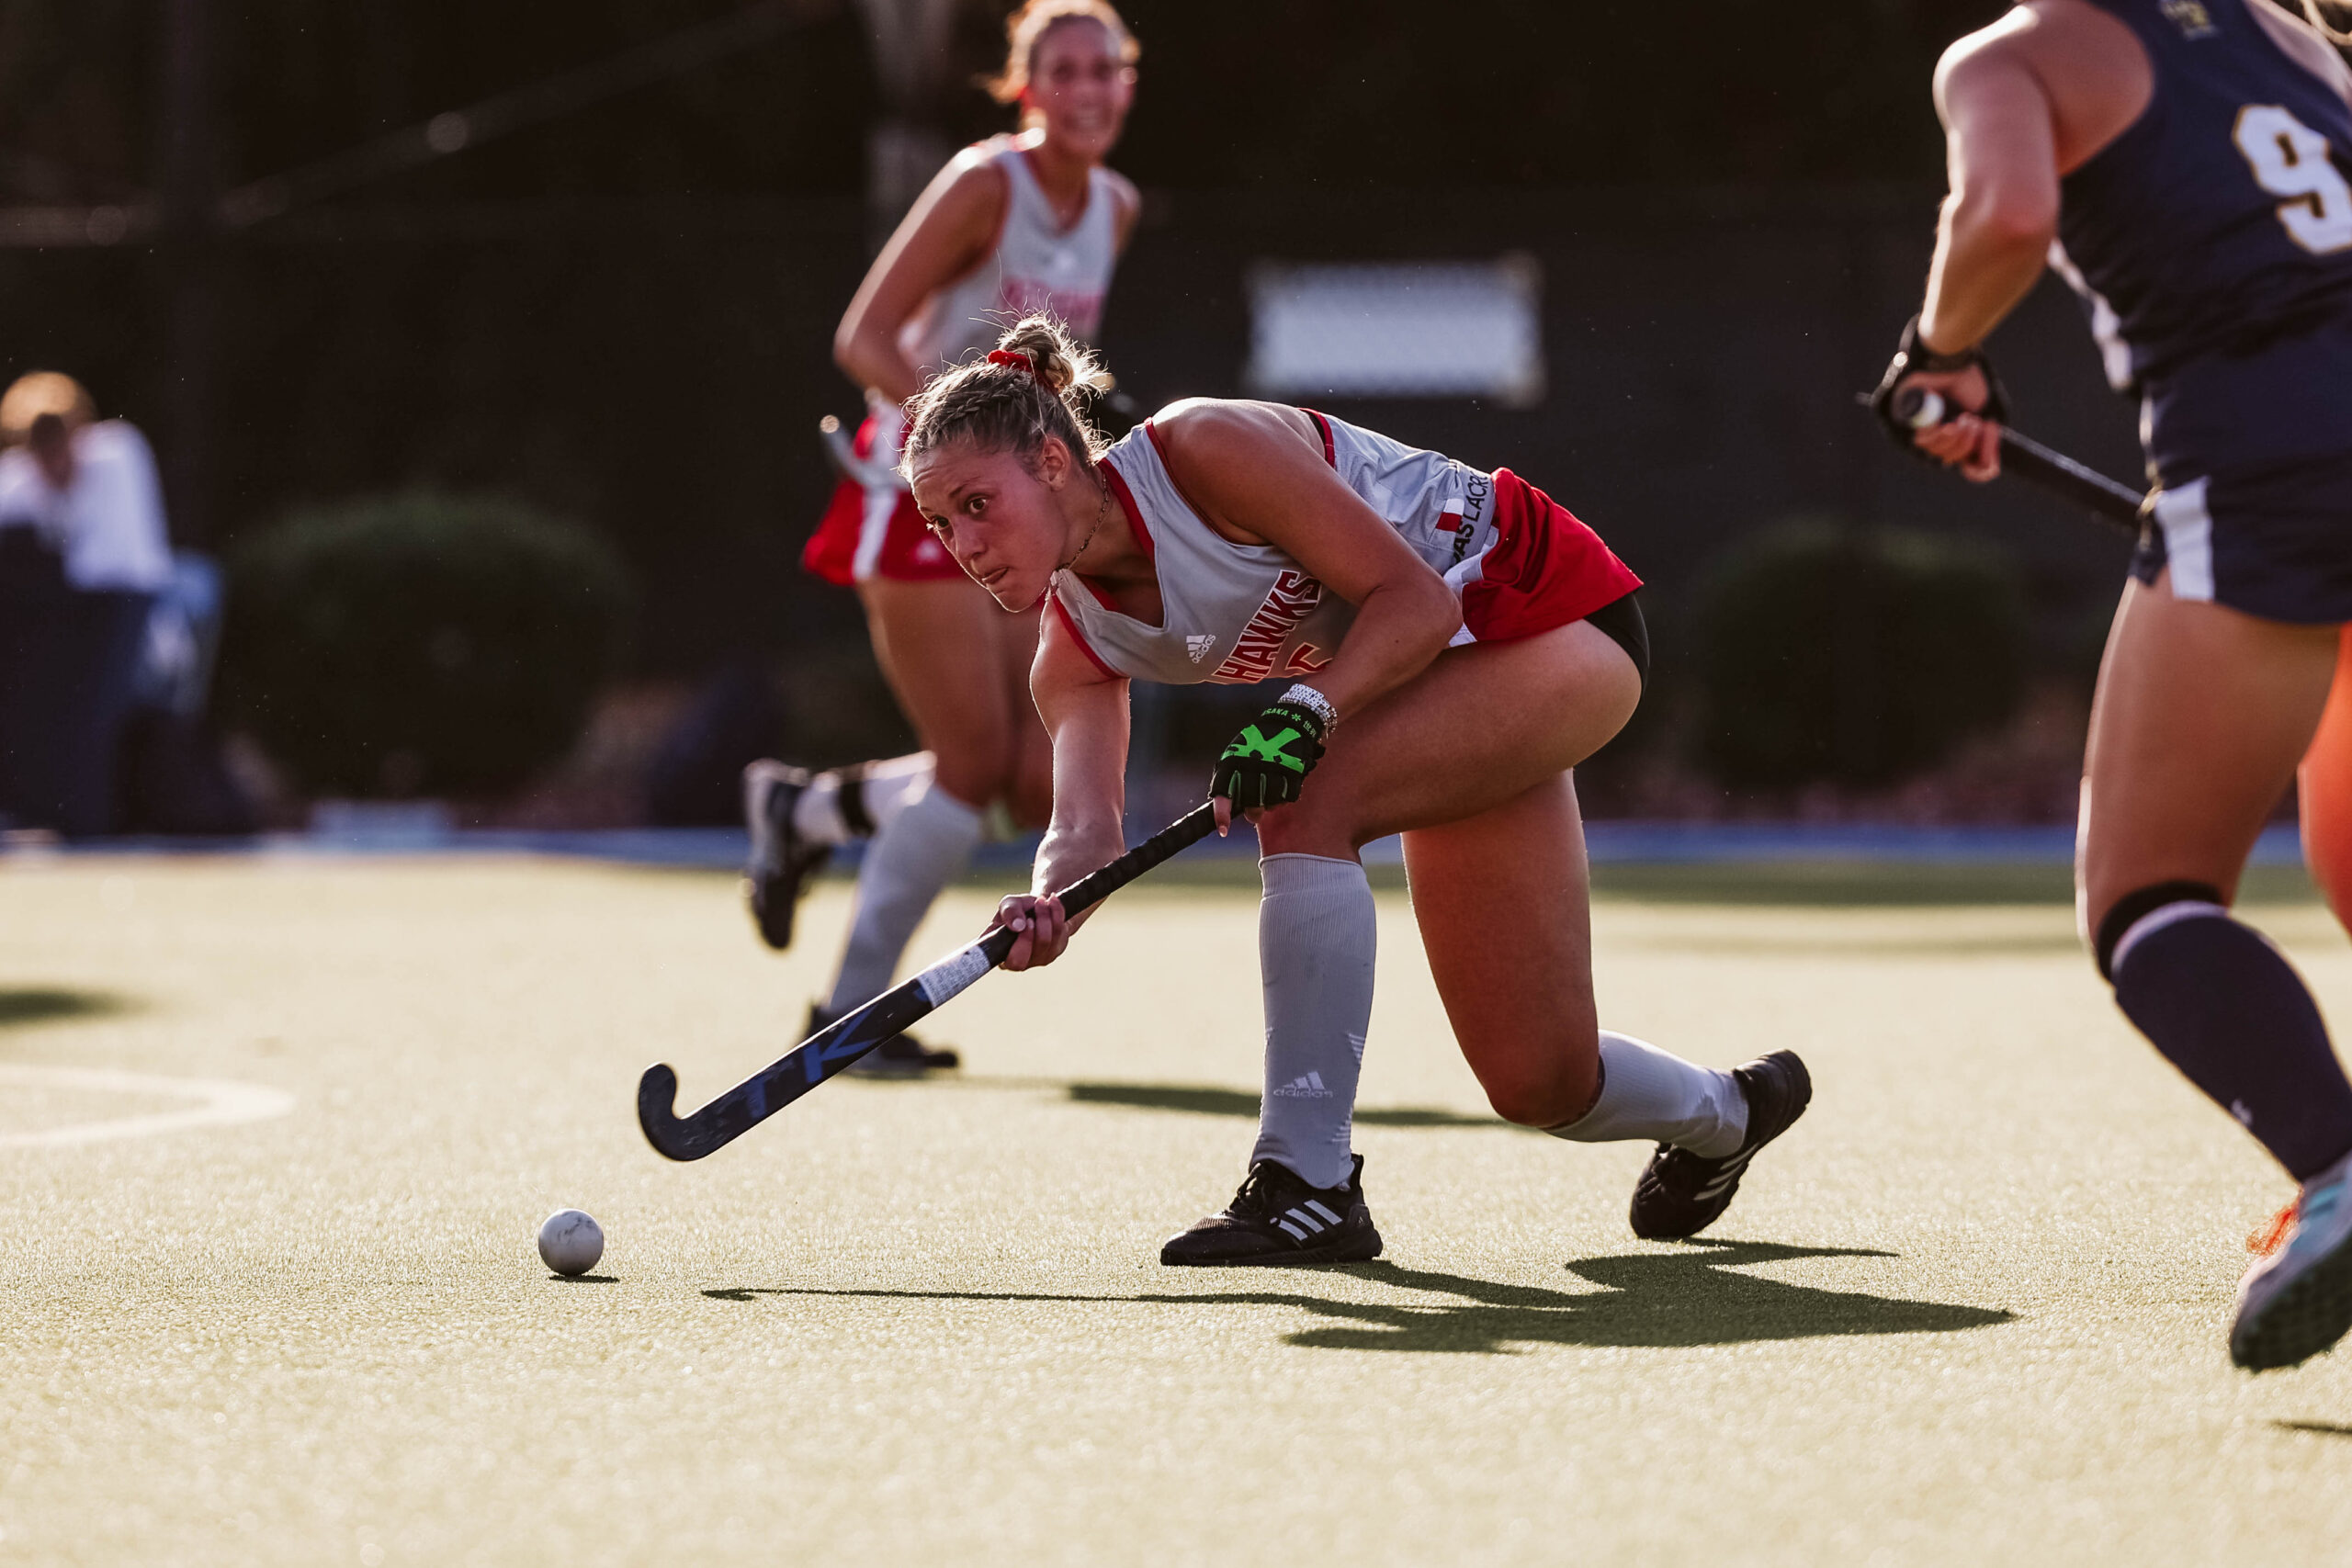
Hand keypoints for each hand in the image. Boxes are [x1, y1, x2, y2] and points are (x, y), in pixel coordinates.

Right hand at [990, 893, 1069, 970]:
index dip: (1002, 952)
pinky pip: (1059, 934)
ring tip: (1041, 901)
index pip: (994, 961)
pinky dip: (1057, 914)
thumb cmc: (1018, 909)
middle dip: (1028, 934)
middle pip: (1020, 961)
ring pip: (1043, 943)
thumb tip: (1018, 926)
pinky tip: (1052, 902)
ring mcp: (1036, 960)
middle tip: (1030, 917)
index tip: (1019, 928)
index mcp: (997, 951)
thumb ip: (1009, 912)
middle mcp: (1015, 961)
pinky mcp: (1054, 952)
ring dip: (1044, 917)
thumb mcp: (1009, 904)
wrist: (1039, 906)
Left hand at [1209, 698, 1326, 833]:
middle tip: (1255, 815)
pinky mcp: (1293, 768)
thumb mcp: (1238, 753)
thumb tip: (1228, 809)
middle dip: (1253, 813)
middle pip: (1251, 802)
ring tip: (1271, 798)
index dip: (1222, 814)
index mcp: (1233, 760)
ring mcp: (1273, 766)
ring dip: (1271, 805)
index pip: (1223, 791)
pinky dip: (1286, 797)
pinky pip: (1289, 796)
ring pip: (1271, 801)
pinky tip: (1285, 788)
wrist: (1289, 721)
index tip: (1223, 830)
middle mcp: (1251, 763)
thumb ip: (1231, 778)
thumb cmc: (1258, 743)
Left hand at [1869, 315, 2009, 482]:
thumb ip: (1988, 439)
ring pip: (1933, 453)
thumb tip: (1988, 467)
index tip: (1989, 467)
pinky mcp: (1896, 418)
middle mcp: (1928, 430)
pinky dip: (1938, 436)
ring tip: (1964, 420)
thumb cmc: (1967, 376)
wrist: (1950, 353)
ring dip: (1956, 441)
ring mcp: (1910, 426)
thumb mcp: (1988, 412)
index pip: (1958, 461)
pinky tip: (1949, 424)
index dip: (1975, 469)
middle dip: (1966, 446)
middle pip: (1946, 460)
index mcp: (1948, 429)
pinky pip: (1917, 443)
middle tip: (1973, 424)